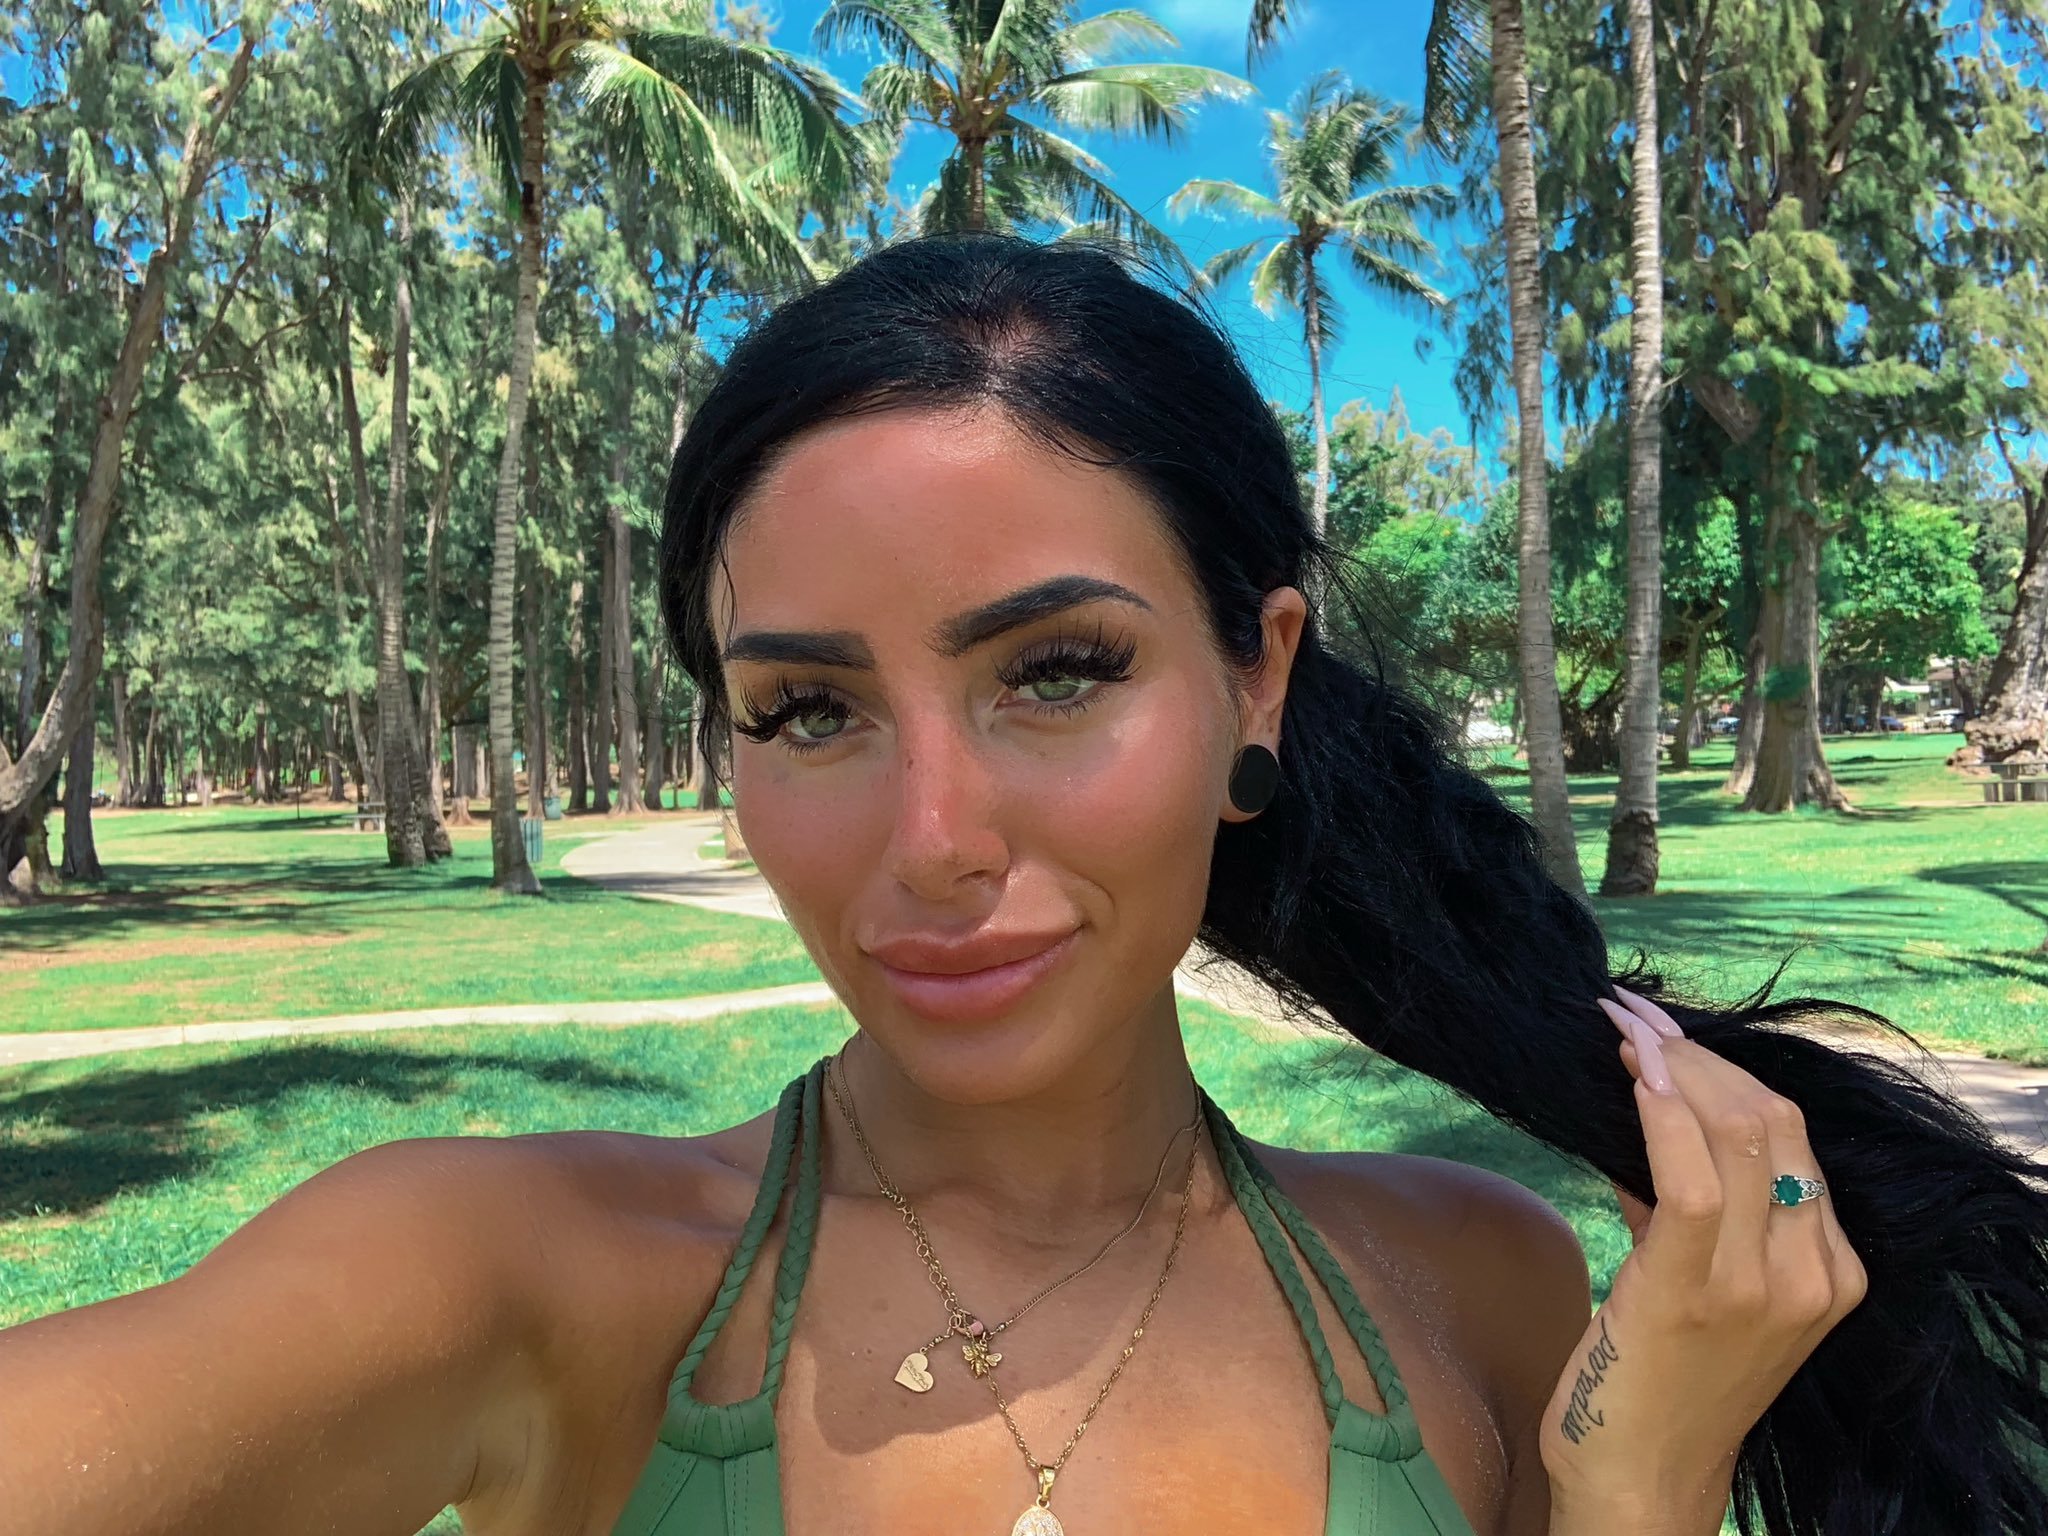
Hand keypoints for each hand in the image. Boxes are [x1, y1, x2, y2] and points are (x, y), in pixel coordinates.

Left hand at [1538, 986, 1869, 1531]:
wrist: (1642, 1479)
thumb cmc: (1660, 1376)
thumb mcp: (1695, 1277)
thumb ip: (1686, 1203)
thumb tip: (1644, 1112)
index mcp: (1830, 1269)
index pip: (1791, 1135)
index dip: (1723, 1070)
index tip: (1661, 1031)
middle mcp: (1812, 1273)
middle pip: (1772, 1121)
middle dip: (1696, 1056)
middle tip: (1633, 1018)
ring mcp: (1762, 1286)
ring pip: (1738, 1134)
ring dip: (1671, 1068)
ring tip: (1620, 1031)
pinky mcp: (1696, 1293)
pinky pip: (1689, 1179)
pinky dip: (1660, 1117)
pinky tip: (1630, 1079)